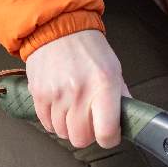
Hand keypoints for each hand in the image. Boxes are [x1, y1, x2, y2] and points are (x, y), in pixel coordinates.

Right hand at [24, 30, 129, 148]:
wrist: (58, 27)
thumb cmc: (89, 48)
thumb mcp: (114, 68)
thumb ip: (121, 97)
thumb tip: (129, 120)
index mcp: (104, 85)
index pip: (106, 133)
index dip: (109, 138)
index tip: (109, 133)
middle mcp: (79, 92)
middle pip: (81, 139)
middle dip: (87, 134)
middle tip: (88, 121)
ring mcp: (56, 94)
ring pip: (62, 133)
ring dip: (68, 126)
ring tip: (72, 107)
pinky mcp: (38, 94)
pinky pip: (46, 124)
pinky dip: (53, 120)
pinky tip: (59, 104)